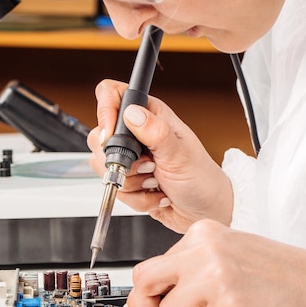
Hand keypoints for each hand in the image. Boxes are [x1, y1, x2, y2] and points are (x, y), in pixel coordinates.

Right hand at [87, 79, 233, 232]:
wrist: (206, 210)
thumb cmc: (202, 178)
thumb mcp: (180, 154)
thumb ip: (156, 132)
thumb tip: (132, 113)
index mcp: (151, 116)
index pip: (113, 95)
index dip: (105, 112)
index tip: (110, 137)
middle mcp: (137, 134)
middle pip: (99, 136)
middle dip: (121, 160)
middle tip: (148, 166)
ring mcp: (131, 158)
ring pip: (104, 166)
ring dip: (131, 182)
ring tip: (155, 180)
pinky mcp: (128, 180)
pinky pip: (115, 188)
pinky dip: (136, 197)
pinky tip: (155, 193)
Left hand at [121, 219, 305, 306]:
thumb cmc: (283, 276)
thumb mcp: (230, 256)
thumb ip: (191, 268)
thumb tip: (149, 294)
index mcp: (204, 233)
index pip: (154, 263)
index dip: (147, 291)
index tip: (139, 306)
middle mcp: (205, 249)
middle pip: (145, 280)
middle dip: (148, 306)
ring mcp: (215, 276)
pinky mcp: (228, 306)